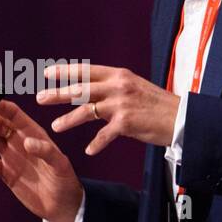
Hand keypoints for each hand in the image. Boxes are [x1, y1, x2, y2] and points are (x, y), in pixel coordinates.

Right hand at [0, 99, 83, 221]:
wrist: (62, 206)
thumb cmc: (65, 181)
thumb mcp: (60, 165)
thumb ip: (45, 151)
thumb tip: (26, 142)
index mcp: (33, 134)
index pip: (14, 114)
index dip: (0, 106)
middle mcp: (20, 142)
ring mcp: (12, 157)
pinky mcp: (7, 174)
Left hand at [35, 64, 180, 154]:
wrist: (182, 117)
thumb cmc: (157, 105)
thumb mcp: (134, 87)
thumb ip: (113, 87)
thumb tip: (91, 88)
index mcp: (119, 75)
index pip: (86, 71)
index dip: (66, 72)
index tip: (47, 73)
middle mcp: (118, 86)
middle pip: (81, 89)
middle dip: (58, 93)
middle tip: (40, 98)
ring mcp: (122, 104)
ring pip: (87, 111)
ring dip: (69, 120)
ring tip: (55, 127)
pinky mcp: (127, 122)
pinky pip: (105, 134)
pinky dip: (96, 143)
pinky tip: (89, 151)